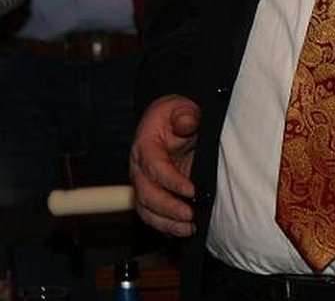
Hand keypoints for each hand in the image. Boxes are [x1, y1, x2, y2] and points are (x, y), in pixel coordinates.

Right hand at [129, 94, 200, 236]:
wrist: (169, 119)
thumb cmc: (175, 115)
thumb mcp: (182, 108)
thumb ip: (185, 115)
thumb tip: (186, 123)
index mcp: (145, 146)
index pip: (155, 167)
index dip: (172, 181)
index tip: (192, 191)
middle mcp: (139, 168)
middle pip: (146, 193)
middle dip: (168, 208)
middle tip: (190, 216)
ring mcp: (143, 183)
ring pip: (147, 209)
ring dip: (166, 222)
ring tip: (188, 229)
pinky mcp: (151, 192)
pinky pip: (152, 214)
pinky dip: (165, 225)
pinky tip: (183, 230)